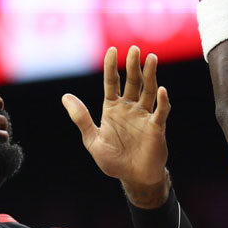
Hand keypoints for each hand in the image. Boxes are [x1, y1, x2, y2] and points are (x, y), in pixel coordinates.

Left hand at [62, 46, 171, 206]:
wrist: (133, 178)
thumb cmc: (113, 160)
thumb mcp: (93, 140)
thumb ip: (81, 118)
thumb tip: (65, 96)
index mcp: (112, 108)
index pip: (112, 82)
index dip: (111, 67)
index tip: (112, 50)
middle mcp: (129, 108)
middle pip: (132, 82)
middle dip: (133, 66)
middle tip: (134, 49)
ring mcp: (144, 116)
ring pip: (148, 91)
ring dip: (150, 75)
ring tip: (151, 58)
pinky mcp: (156, 127)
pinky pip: (160, 111)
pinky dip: (162, 101)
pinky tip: (162, 90)